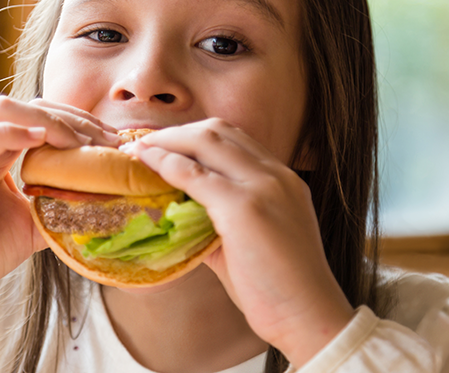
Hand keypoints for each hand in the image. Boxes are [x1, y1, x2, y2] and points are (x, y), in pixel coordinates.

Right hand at [0, 97, 119, 372]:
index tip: (112, 139)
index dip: (76, 121)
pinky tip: (39, 138)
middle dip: (71, 118)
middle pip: (27, 105)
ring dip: (48, 121)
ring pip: (4, 110)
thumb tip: (104, 200)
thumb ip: (60, 205)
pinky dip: (10, 132)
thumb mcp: (33, 224)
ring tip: (80, 143)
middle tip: (107, 140)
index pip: (37, 116)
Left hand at [121, 119, 353, 367]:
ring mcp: (262, 186)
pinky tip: (147, 165)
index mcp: (282, 179)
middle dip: (177, 132)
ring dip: (167, 142)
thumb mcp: (251, 240)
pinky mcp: (244, 207)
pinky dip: (166, 164)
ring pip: (205, 141)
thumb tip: (179, 213)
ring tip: (139, 150)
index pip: (234, 139)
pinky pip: (195, 175)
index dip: (195, 136)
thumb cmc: (278, 289)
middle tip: (146, 144)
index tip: (166, 145)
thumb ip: (219, 220)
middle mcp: (275, 174)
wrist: (309, 317)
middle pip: (218, 131)